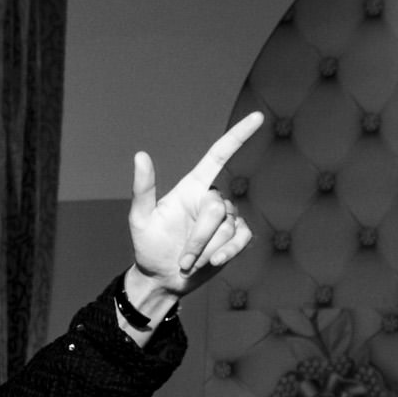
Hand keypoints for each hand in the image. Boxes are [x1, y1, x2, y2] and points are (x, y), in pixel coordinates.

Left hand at [129, 112, 262, 296]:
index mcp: (192, 186)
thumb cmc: (148, 246)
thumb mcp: (140, 219)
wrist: (163, 279)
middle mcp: (212, 197)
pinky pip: (243, 238)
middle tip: (183, 259)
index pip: (219, 155)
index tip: (257, 117)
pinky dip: (229, 252)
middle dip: (199, 238)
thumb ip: (143, 189)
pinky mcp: (236, 237)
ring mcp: (227, 217)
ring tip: (189, 262)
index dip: (238, 136)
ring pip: (228, 228)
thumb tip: (140, 155)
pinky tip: (214, 261)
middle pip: (217, 209)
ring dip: (206, 251)